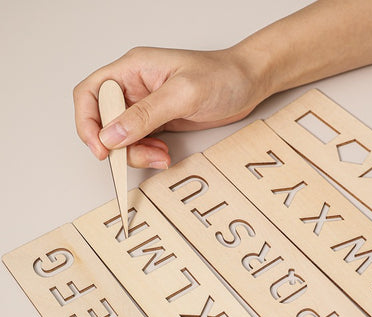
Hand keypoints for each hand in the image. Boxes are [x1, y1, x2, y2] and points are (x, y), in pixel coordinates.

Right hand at [73, 46, 265, 167]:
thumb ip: (146, 115)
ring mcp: (146, 106)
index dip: (87, 122)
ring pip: (122, 137)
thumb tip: (111, 135)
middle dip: (117, 145)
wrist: (248, 83)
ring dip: (136, 153)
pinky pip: (141, 143)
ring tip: (160, 156)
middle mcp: (135, 87)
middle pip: (104, 120)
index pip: (91, 93)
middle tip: (141, 156)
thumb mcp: (183, 94)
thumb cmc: (222, 76)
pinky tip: (164, 154)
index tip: (101, 148)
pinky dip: (148, 154)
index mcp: (132, 69)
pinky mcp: (159, 121)